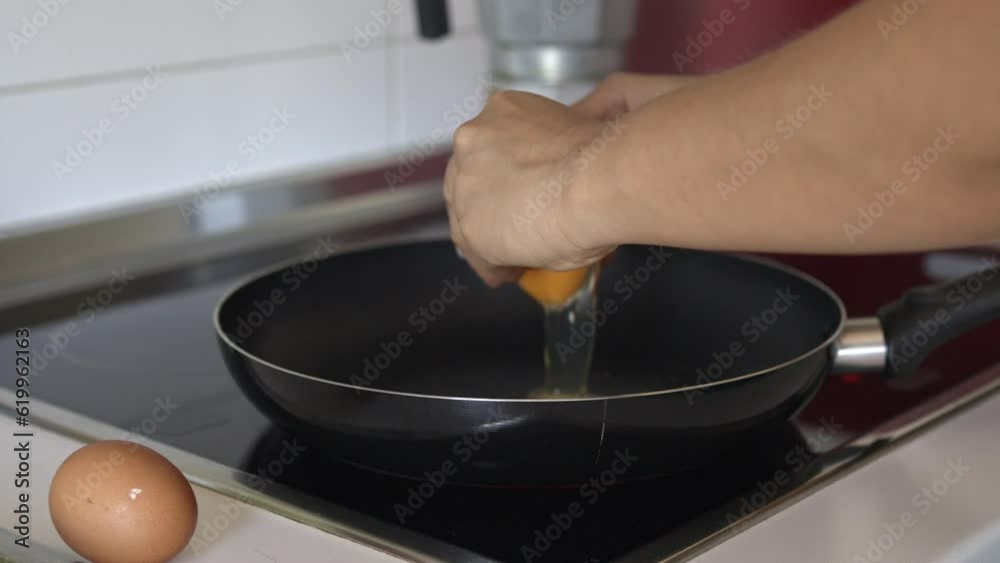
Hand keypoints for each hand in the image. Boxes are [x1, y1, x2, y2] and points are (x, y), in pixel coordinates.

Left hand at [444, 73, 694, 285]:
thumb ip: (549, 157)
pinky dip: (493, 266)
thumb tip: (557, 186)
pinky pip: (476, 252)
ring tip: (513, 257)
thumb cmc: (602, 160)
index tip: (516, 194)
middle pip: (470, 180)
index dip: (504, 177)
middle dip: (490, 205)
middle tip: (514, 227)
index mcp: (504, 109)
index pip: (490, 148)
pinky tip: (511, 271)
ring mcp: (466, 182)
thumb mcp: (573, 139)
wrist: (600, 182)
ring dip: (489, 237)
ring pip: (467, 216)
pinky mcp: (469, 224)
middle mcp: (474, 140)